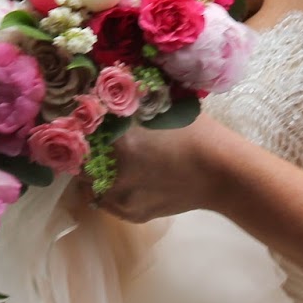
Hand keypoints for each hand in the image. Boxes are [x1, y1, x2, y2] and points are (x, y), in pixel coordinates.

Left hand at [73, 114, 233, 222]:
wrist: (223, 174)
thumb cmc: (197, 133)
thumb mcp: (164, 106)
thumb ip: (133, 100)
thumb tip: (106, 87)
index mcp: (121, 144)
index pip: (81, 134)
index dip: (79, 125)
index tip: (82, 118)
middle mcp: (115, 176)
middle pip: (82, 161)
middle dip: (86, 149)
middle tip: (93, 138)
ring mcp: (123, 200)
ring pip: (90, 184)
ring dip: (93, 171)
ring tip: (106, 159)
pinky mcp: (133, 214)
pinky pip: (106, 201)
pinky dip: (107, 188)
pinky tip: (119, 176)